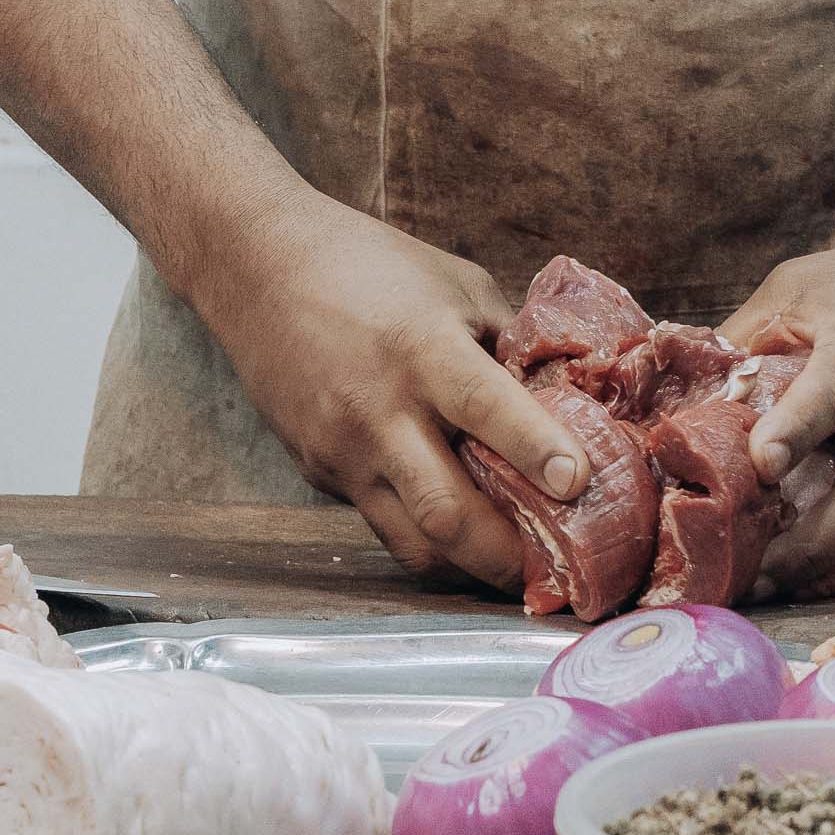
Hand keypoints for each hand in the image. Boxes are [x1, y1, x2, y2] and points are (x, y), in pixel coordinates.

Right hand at [192, 191, 590, 588]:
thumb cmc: (371, 265)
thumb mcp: (457, 286)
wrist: (256, 267)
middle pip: (447, 512)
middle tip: (552, 569)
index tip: (578, 482)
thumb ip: (508, 347)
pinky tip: (458, 525)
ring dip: (468, 566)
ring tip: (510, 565)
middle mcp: (378, 411)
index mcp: (422, 349)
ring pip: (413, 544)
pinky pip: (383, 520)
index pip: (485, 408)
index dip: (536, 449)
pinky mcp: (319, 473)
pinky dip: (427, 533)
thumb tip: (565, 404)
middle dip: (506, 556)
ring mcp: (342, 452)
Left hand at [719, 214, 834, 598]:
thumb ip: (747, 338)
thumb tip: (692, 395)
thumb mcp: (807, 285)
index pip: (830, 396)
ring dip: (827, 557)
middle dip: (810, 550)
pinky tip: (811, 550)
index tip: (760, 466)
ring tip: (770, 581)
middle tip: (752, 580)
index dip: (794, 431)